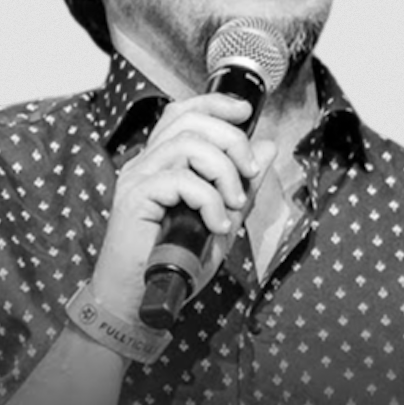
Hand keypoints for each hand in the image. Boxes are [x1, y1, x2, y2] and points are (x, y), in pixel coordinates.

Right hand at [90, 93, 275, 321]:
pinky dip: (210, 201)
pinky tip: (217, 225)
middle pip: (190, 120)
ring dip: (224, 172)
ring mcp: (137, 177)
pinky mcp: (135, 197)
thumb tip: (268, 148)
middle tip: (249, 172)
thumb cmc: (173, 261)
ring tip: (234, 204)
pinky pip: (181, 180)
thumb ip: (243, 183)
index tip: (245, 112)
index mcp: (162, 160)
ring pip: (189, 144)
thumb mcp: (222, 217)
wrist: (138, 301)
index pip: (184, 112)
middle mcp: (146, 161)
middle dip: (231, 139)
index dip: (215, 103)